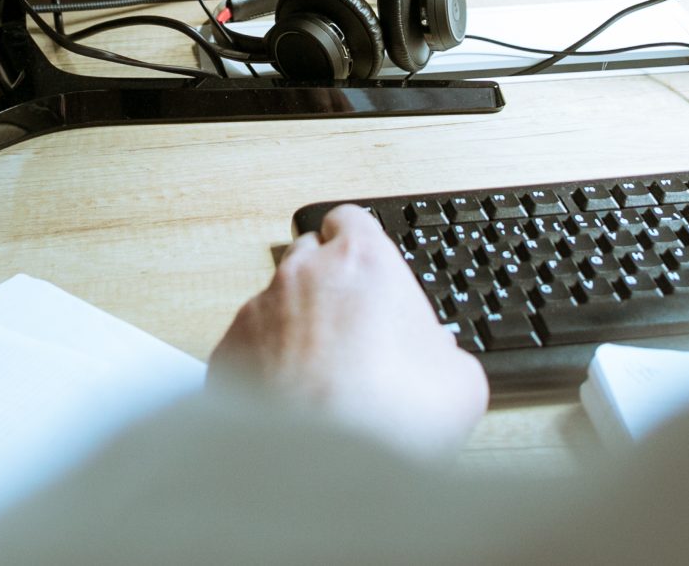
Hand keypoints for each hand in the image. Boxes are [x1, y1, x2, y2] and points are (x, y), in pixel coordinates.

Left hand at [211, 204, 487, 455]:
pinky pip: (248, 349)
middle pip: (308, 257)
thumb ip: (445, 353)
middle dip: (326, 286)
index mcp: (362, 260)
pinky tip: (290, 404)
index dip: (361, 247)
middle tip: (351, 333)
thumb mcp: (461, 382)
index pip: (352, 221)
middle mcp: (302, 273)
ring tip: (320, 380)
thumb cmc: (392, 415)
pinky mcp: (227, 353)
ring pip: (275, 305)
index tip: (370, 273)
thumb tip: (441, 361)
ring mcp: (258, 311)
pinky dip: (265, 368)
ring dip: (294, 330)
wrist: (326, 467)